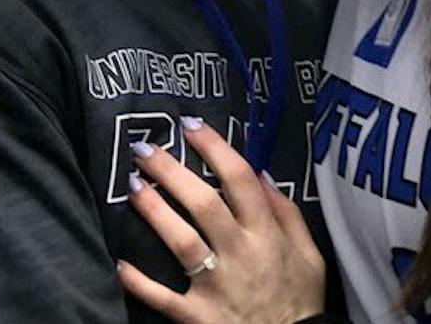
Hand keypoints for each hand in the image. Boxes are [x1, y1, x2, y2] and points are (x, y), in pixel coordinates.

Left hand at [118, 117, 325, 323]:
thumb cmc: (299, 301)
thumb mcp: (310, 254)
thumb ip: (287, 212)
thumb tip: (262, 174)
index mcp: (266, 234)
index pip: (239, 179)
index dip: (214, 148)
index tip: (190, 125)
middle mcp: (240, 253)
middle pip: (202, 203)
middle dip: (171, 171)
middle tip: (144, 147)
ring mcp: (216, 285)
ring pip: (180, 240)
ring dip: (154, 210)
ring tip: (132, 185)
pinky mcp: (197, 316)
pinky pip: (162, 298)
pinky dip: (139, 282)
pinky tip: (120, 262)